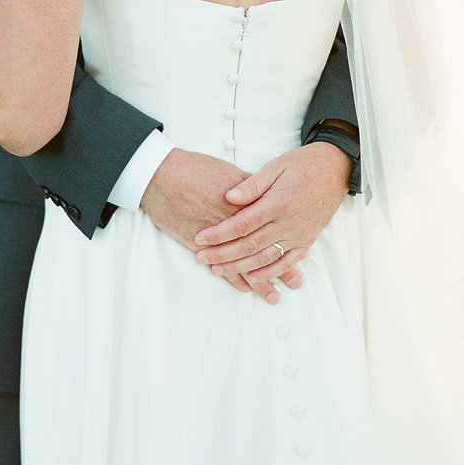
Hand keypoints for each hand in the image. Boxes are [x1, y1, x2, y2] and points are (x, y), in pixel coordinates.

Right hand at [142, 148, 288, 304]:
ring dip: (260, 280)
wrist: (162, 175)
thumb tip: (266, 195)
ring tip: (273, 295)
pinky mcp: (200, 246)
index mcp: (244, 205)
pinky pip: (221, 267)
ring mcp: (217, 237)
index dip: (287, 241)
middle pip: (262, 250)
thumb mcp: (228, 171)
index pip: (271, 227)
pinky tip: (244, 287)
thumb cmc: (193, 168)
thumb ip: (250, 186)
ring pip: (244, 264)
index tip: (301, 252)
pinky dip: (233, 278)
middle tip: (295, 283)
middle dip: (280, 269)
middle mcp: (234, 224)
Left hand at [193, 142, 350, 291]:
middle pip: (249, 245)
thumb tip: (228, 197)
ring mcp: (299, 235)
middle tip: (201, 258)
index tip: (200, 238)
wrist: (335, 169)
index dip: (219, 234)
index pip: (242, 224)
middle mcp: (288, 223)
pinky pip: (286, 262)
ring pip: (265, 258)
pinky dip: (269, 273)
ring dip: (240, 267)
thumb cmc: (303, 165)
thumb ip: (252, 185)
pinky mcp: (307, 241)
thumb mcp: (276, 166)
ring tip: (217, 270)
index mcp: (278, 202)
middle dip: (222, 254)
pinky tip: (253, 279)